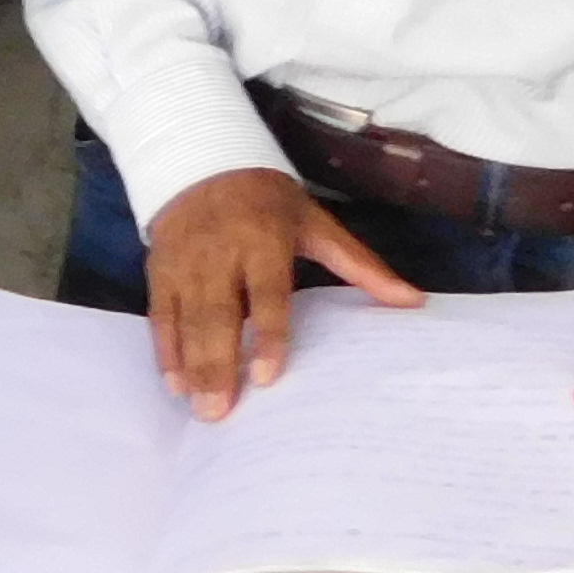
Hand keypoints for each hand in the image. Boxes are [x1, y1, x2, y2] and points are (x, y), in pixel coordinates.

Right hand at [141, 166, 421, 418]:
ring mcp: (185, 263)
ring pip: (186, 320)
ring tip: (200, 408)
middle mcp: (220, 254)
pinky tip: (175, 383)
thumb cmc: (269, 202)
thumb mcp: (316, 224)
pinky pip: (162, 314)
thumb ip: (360, 265)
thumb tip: (413, 300)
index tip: (266, 377)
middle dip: (217, 365)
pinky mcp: (160, 270)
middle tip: (220, 412)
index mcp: (263, 240)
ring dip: (191, 366)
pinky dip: (165, 350)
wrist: (201, 160)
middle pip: (218, 314)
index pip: (266, 293)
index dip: (267, 335)